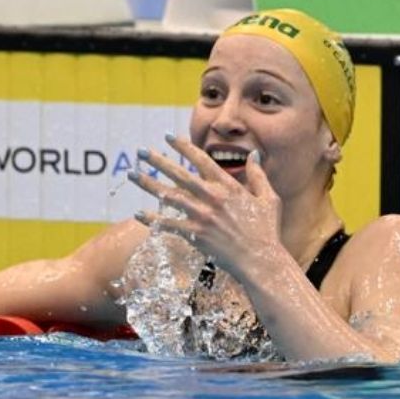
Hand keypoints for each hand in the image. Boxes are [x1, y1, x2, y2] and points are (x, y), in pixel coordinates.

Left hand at [127, 134, 284, 279]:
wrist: (261, 261)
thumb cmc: (267, 231)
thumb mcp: (268, 199)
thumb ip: (259, 175)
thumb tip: (254, 154)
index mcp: (229, 186)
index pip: (202, 160)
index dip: (183, 146)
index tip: (169, 137)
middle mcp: (213, 197)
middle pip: (179, 174)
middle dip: (158, 160)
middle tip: (140, 151)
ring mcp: (203, 216)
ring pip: (169, 195)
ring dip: (148, 183)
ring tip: (131, 174)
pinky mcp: (196, 235)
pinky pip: (169, 225)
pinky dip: (152, 219)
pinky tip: (137, 213)